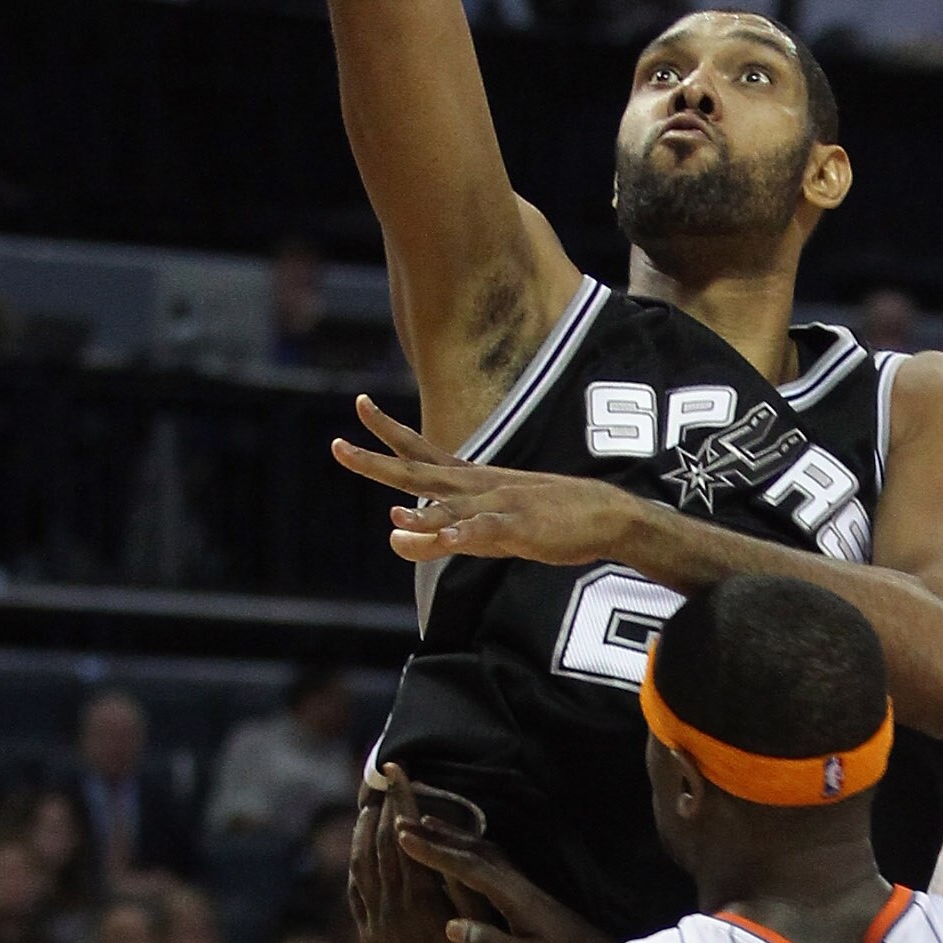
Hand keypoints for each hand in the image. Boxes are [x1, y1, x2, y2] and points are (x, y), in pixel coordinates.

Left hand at [333, 397, 636, 566]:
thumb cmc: (542, 519)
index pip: (419, 451)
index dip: (387, 430)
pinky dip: (469, 535)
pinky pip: (490, 532)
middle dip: (377, 462)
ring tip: (393, 515)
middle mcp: (475, 486)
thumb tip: (390, 535)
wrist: (604, 514)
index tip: (359, 404)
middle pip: (418, 471)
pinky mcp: (520, 528)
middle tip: (338, 445)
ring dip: (423, 512)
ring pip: (451, 507)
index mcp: (467, 480)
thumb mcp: (480, 530)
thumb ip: (435, 535)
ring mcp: (498, 505)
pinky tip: (451, 538)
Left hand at [349, 772, 508, 942]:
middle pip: (380, 844)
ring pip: (361, 865)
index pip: (405, 837)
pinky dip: (355, 864)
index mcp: (420, 900)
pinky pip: (354, 892)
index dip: (401, 801)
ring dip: (363, 832)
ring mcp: (375, 923)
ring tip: (370, 806)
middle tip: (384, 778)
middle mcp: (391, 908)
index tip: (399, 772)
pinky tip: (360, 850)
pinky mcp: (368, 936)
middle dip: (382, 807)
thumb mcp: (481, 928)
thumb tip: (450, 849)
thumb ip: (466, 888)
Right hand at [396, 821, 611, 942]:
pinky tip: (458, 852)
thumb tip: (451, 926)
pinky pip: (491, 863)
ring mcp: (526, 888)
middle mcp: (522, 885)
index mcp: (519, 899)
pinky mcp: (528, 895)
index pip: (471, 868)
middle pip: (476, 851)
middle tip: (402, 823)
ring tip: (424, 826)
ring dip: (453, 838)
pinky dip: (468, 851)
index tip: (405, 839)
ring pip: (484, 853)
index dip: (437, 853)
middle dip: (438, 837)